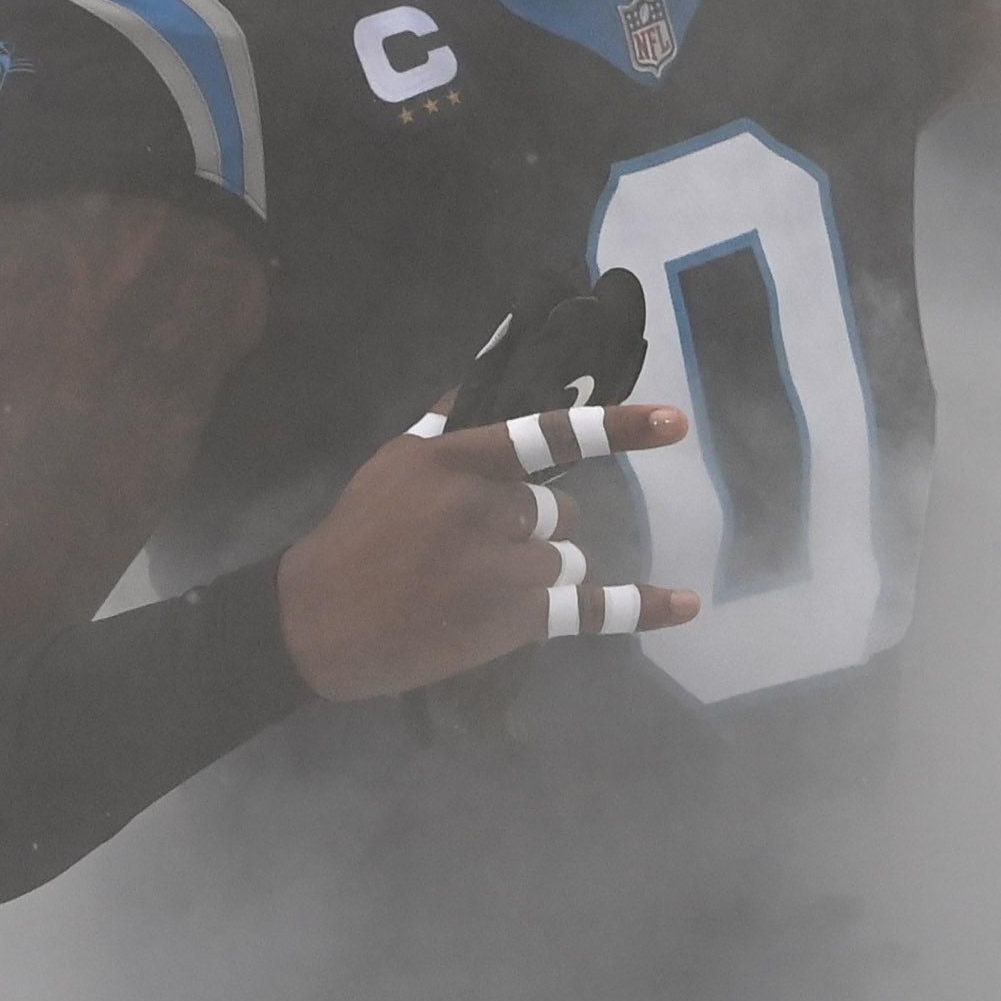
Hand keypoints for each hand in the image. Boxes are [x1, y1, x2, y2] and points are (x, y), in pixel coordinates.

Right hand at [276, 401, 702, 700]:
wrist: (316, 622)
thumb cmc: (354, 538)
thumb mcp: (392, 464)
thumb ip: (445, 425)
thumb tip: (481, 379)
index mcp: (455, 460)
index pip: (547, 435)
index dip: (616, 427)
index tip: (675, 423)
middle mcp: (485, 507)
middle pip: (560, 510)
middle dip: (538, 530)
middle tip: (483, 554)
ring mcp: (502, 565)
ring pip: (566, 557)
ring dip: (540, 572)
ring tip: (480, 591)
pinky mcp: (512, 619)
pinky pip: (589, 608)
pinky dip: (640, 607)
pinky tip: (685, 605)